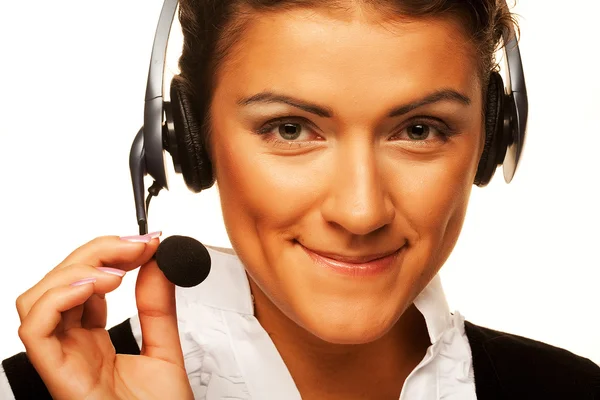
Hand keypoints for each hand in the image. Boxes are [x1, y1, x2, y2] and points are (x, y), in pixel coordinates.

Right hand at [15, 234, 193, 399]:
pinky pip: (34, 329)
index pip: (84, 283)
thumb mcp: (165, 350)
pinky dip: (59, 297)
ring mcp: (64, 359)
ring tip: (116, 271)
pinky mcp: (59, 375)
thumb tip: (159, 264)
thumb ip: (159, 308)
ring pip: (36, 299)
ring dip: (75, 270)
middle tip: (137, 246)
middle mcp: (73, 347)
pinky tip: (95, 288)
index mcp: (94, 340)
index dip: (110, 254)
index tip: (147, 242)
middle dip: (96, 252)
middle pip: (58, 282)